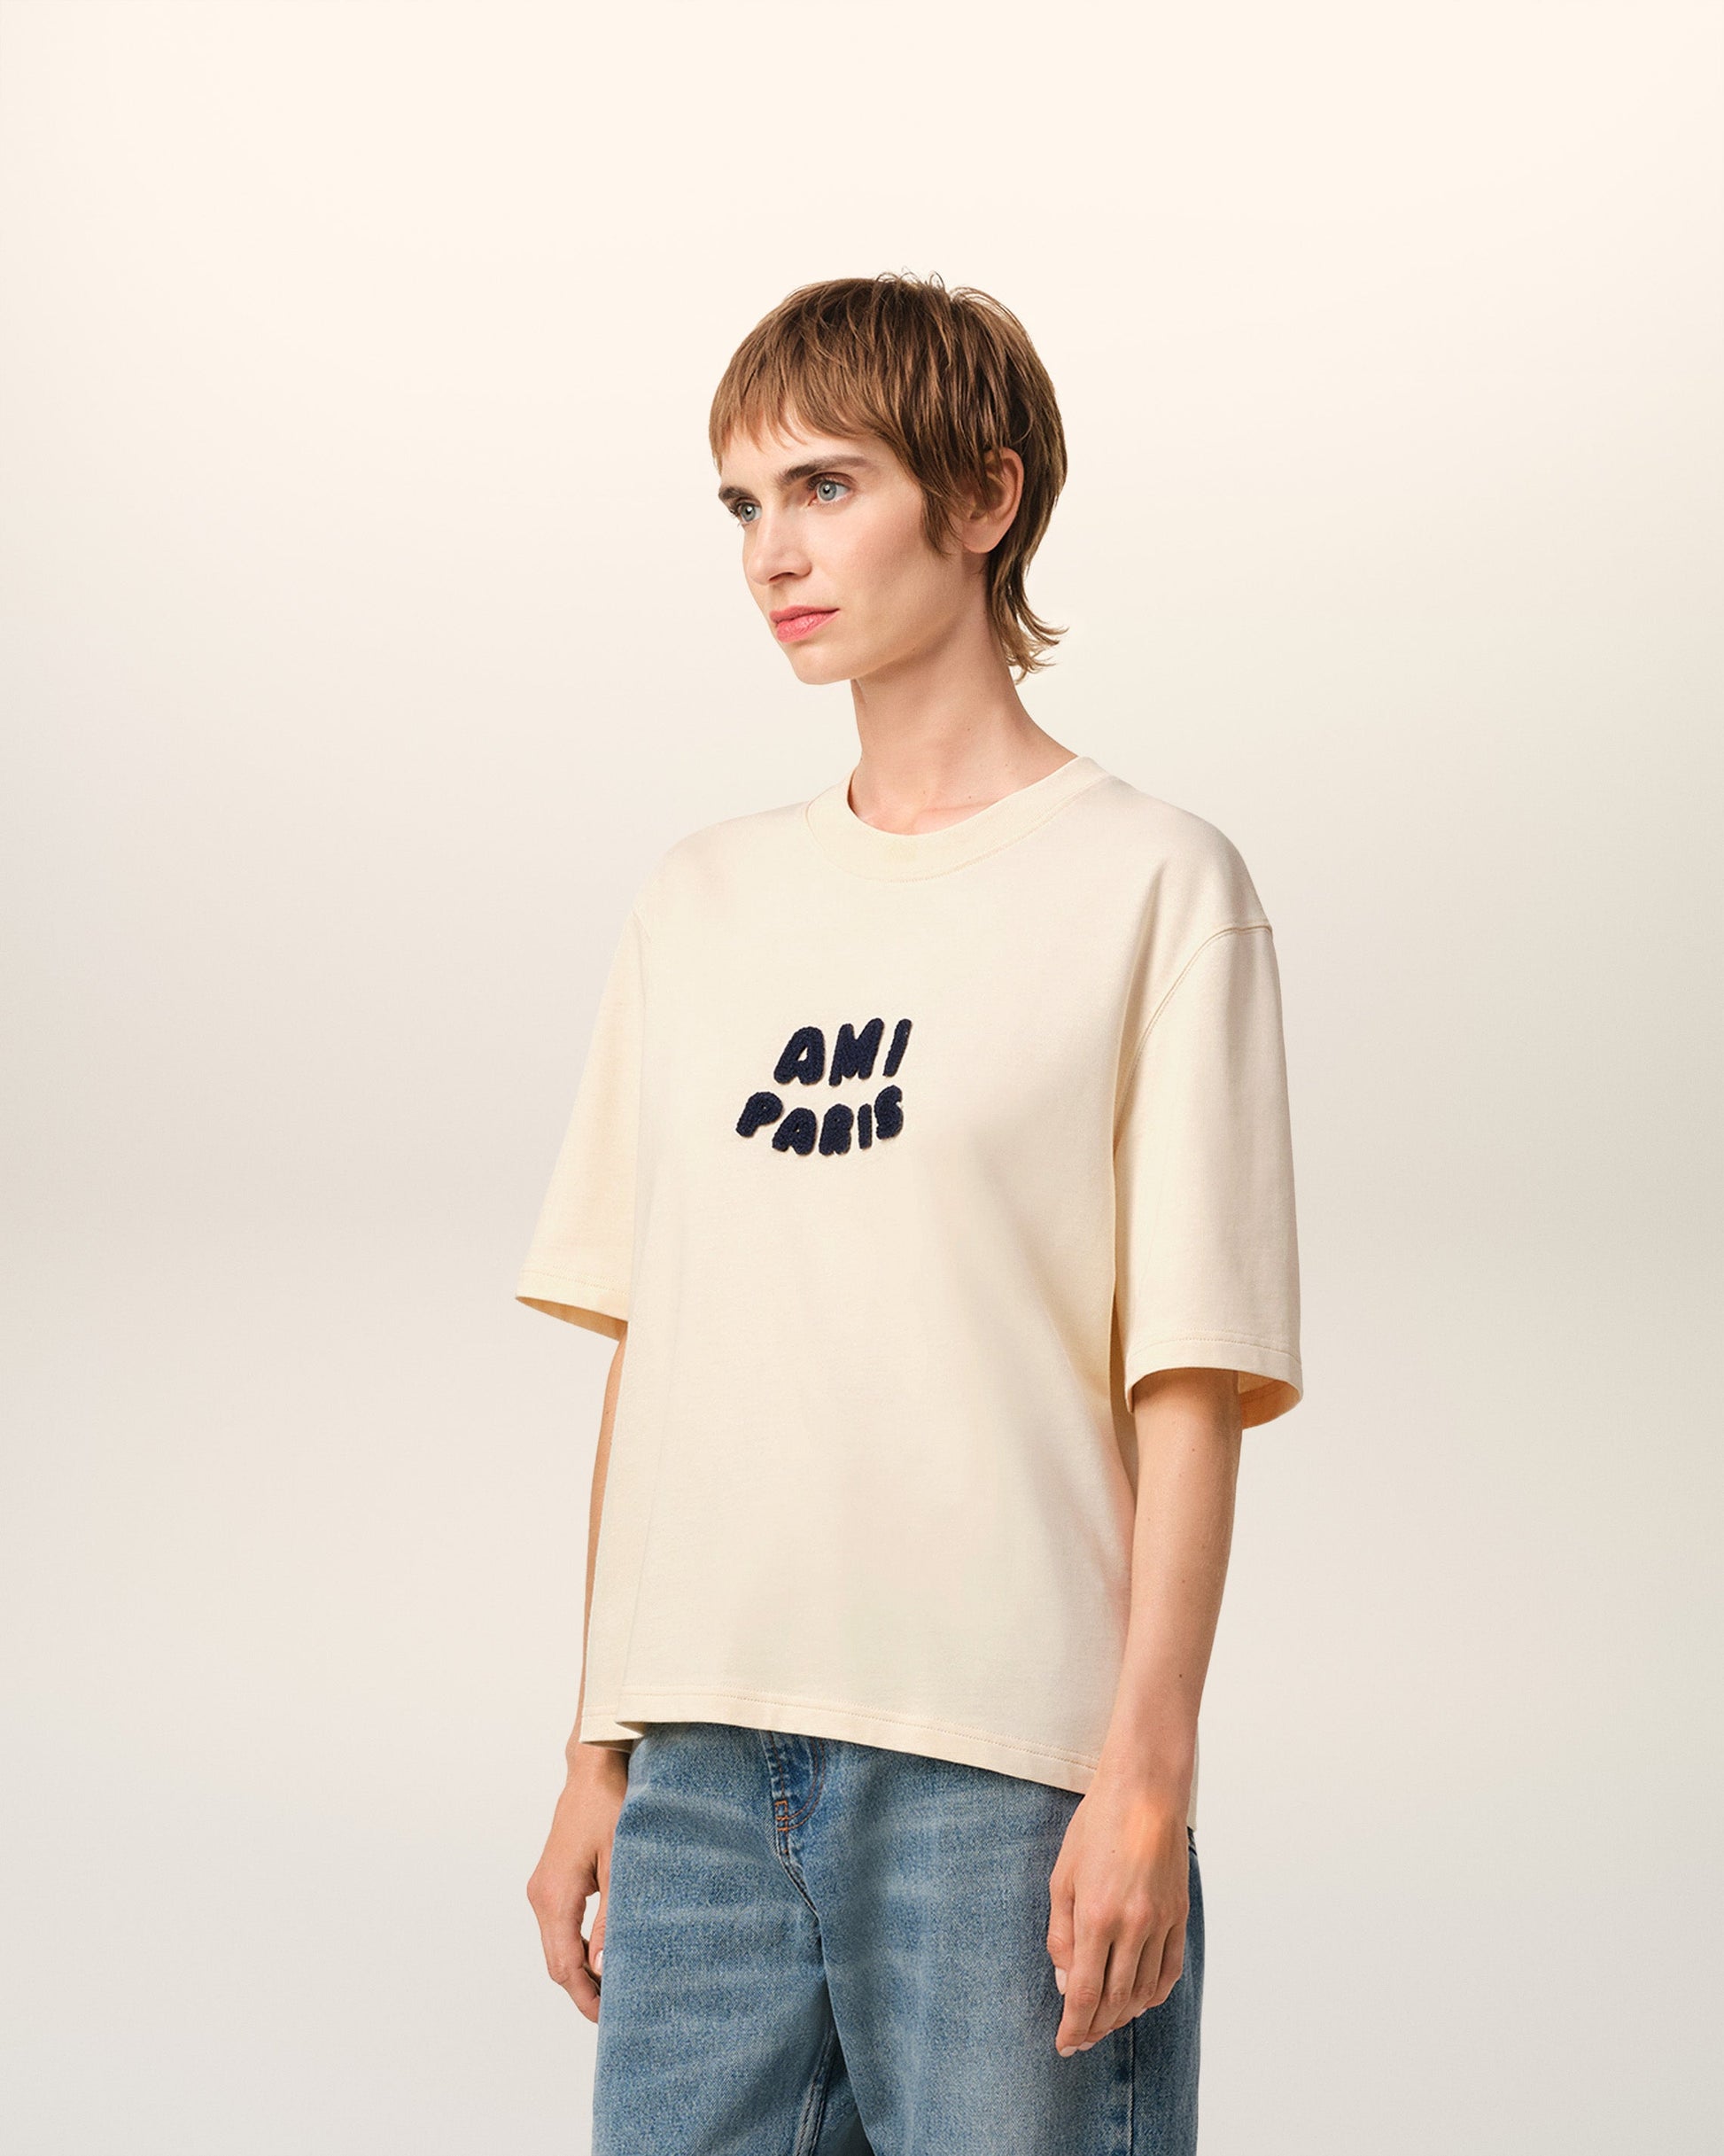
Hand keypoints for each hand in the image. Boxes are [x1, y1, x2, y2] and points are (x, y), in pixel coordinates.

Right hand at [526, 1746, 630, 2021]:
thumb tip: (601, 1968)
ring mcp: (543, 1888)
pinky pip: (560, 1926)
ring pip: (557, 1945)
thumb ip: (610, 1918)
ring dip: (581, 1968)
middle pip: (557, 1962)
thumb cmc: (611, 1807)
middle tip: (617, 2009)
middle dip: (583, 1989)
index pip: (563, 1966)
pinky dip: (577, 1946)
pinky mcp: (552, 1880)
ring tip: (615, 1985)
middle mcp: (541, 1896)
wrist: (594, 1766)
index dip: (585, 1997)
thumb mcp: (620, 1864)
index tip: (609, 2019)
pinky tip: (603, 1951)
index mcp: (554, 1897)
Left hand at [1045, 1767, 1189, 2055]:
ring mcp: (1160, 1923)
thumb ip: (1060, 1934)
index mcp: (1096, 1917)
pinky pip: (1168, 1971)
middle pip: (1114, 2000)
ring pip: (1142, 1991)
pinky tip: (1138, 2001)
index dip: (1073, 2027)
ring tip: (1105, 2023)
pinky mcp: (1179, 1916)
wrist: (1144, 1793)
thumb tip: (1064, 1982)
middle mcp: (1131, 1927)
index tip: (1064, 2045)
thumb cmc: (1096, 1828)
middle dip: (1094, 2027)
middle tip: (1080, 2040)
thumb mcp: (1062, 1876)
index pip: (1083, 1994)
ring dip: (1122, 2015)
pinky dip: (1152, 1994)